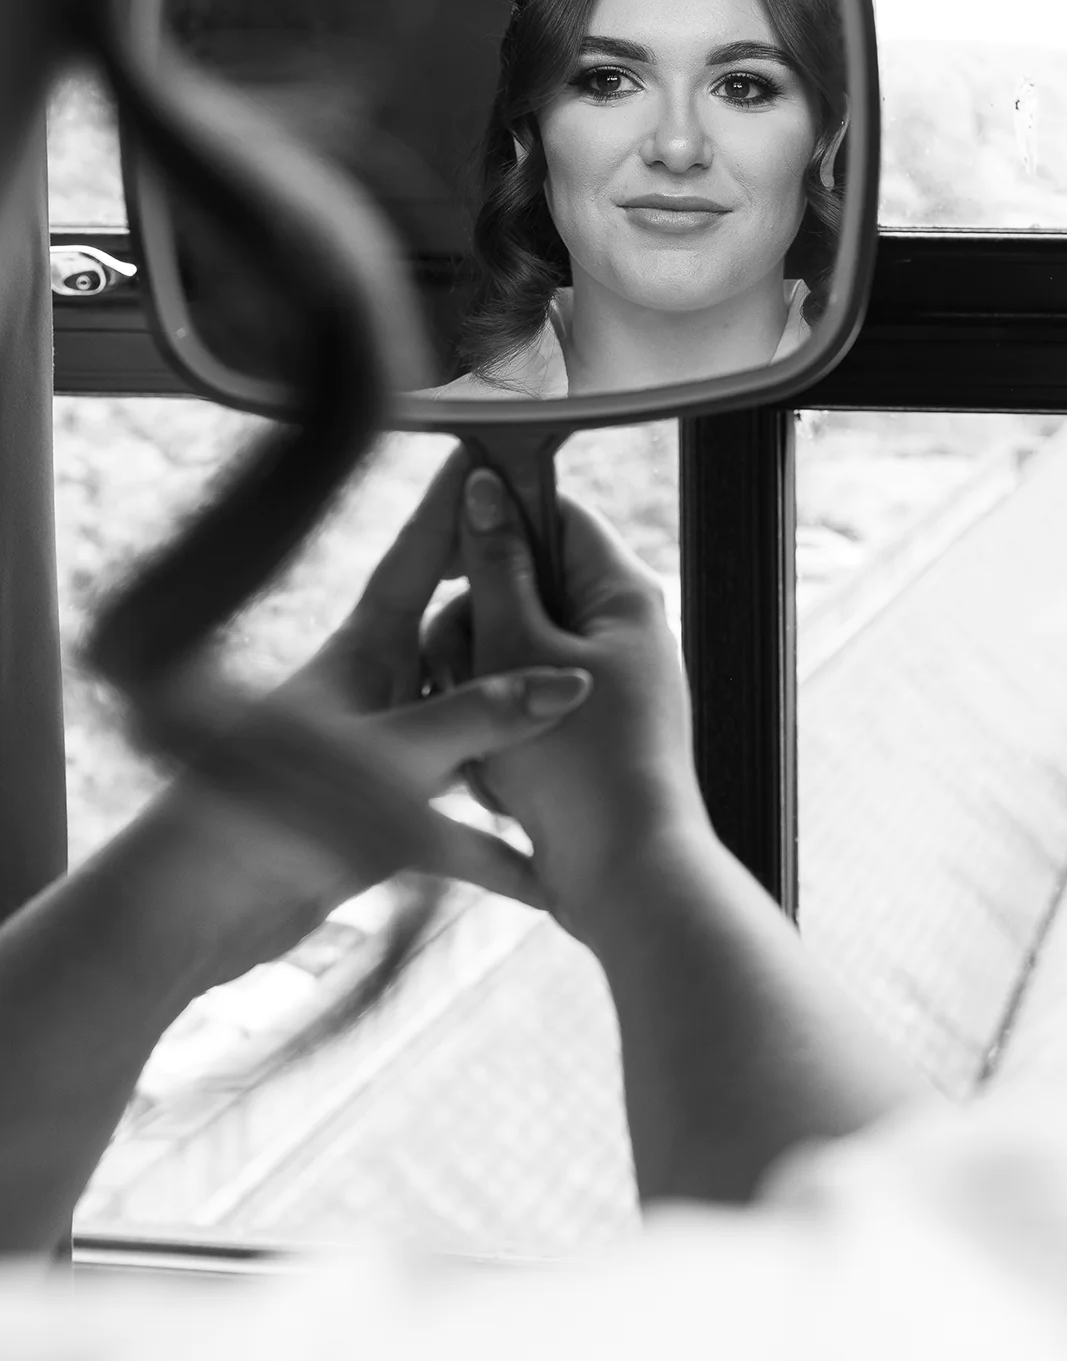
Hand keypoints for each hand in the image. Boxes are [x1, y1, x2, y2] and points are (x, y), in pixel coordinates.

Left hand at [144, 450, 592, 983]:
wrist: (192, 908)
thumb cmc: (266, 811)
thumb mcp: (389, 753)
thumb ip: (477, 718)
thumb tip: (569, 682)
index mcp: (360, 653)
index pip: (418, 559)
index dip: (453, 506)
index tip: (492, 452)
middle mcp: (374, 697)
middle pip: (457, 641)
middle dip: (509, 613)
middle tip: (571, 583)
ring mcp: (379, 761)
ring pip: (466, 734)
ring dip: (515, 734)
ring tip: (581, 715)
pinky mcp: (380, 828)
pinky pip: (456, 833)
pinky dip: (496, 850)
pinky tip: (545, 871)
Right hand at [421, 465, 711, 937]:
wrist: (625, 882)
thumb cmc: (581, 767)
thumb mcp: (517, 653)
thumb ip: (495, 570)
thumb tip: (484, 489)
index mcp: (621, 593)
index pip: (555, 512)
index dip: (494, 519)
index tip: (444, 553)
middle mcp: (618, 631)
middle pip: (518, 587)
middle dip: (473, 633)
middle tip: (460, 674)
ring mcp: (600, 684)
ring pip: (505, 653)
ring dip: (478, 693)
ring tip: (485, 744)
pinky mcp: (580, 734)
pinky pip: (518, 708)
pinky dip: (499, 737)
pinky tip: (500, 781)